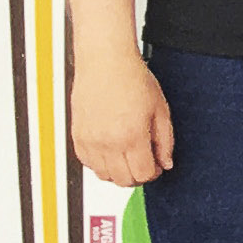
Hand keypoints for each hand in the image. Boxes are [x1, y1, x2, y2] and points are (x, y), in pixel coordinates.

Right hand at [72, 51, 173, 187]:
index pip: (142, 175)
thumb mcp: (161, 110)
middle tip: (145, 160)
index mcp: (131, 137)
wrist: (105, 61)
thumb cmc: (132, 79)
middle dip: (137, 175)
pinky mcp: (77, 135)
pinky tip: (111, 150)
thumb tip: (166, 163)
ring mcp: (89, 140)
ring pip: (103, 175)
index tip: (157, 164)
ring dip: (117, 171)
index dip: (153, 173)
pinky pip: (86, 163)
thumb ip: (165, 141)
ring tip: (128, 154)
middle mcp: (107, 142)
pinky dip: (99, 163)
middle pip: (122, 180)